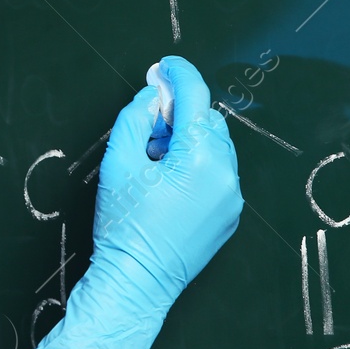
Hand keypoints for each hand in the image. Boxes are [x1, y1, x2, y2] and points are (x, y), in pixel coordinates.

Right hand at [31, 55, 242, 348]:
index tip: (165, 66)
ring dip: (187, 141)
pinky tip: (166, 183)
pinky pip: (217, 174)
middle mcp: (226, 176)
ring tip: (152, 163)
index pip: (195, 99)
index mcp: (201, 159)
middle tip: (145, 128)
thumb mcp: (118, 163)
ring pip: (215, 147)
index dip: (178, 75)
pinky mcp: (228, 215)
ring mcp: (231, 198)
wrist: (136, 282)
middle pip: (208, 122)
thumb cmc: (124, 227)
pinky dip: (195, 166)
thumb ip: (136, 117)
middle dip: (178, 116)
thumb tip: (152, 94)